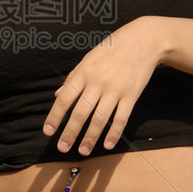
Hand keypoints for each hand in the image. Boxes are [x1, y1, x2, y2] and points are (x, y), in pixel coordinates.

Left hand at [42, 18, 164, 155]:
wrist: (144, 40)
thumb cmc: (112, 49)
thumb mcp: (88, 58)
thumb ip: (73, 77)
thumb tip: (57, 95)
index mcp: (84, 72)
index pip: (65, 98)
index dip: (55, 116)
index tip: (48, 131)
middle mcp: (98, 82)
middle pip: (81, 113)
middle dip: (70, 133)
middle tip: (62, 147)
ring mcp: (116, 89)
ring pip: (100, 119)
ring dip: (90, 138)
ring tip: (83, 151)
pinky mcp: (132, 95)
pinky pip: (121, 118)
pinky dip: (114, 133)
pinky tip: (107, 145)